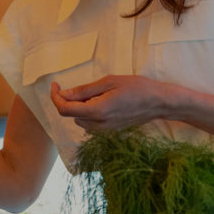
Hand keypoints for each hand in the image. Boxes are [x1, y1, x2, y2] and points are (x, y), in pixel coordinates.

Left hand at [49, 75, 179, 132]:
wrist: (158, 103)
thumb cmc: (136, 88)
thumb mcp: (109, 82)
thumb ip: (84, 90)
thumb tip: (64, 93)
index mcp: (97, 111)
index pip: (65, 109)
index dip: (55, 97)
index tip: (55, 84)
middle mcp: (99, 125)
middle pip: (71, 115)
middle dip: (69, 100)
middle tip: (80, 87)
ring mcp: (105, 130)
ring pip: (80, 120)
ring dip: (79, 107)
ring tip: (97, 94)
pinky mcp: (110, 131)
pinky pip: (91, 123)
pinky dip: (89, 113)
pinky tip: (102, 102)